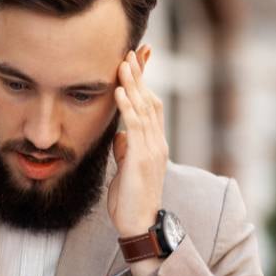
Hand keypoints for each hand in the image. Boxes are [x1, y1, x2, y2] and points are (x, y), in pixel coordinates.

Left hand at [108, 44, 167, 237]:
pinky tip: (118, 91)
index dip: (144, 83)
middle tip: (131, 51)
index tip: (137, 61)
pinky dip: (127, 106)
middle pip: (151, 100)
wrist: (139, 225)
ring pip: (144, 109)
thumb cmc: (130, 201)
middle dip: (141, 75)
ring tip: (123, 62)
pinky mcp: (142, 159)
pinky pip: (135, 127)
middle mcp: (157, 143)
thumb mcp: (125, 171)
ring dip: (133, 84)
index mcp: (154, 144)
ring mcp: (152, 150)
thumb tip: (120, 136)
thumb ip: (125, 151)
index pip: (151, 106)